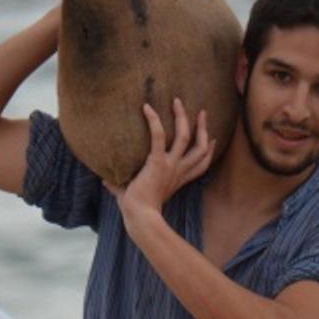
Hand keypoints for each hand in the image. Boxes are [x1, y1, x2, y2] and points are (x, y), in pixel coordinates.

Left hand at [106, 99, 215, 220]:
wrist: (139, 217)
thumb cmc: (136, 209)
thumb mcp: (131, 195)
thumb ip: (120, 187)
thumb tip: (105, 181)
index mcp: (178, 179)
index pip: (201, 165)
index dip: (210, 151)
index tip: (213, 139)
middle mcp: (178, 171)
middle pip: (200, 148)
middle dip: (203, 129)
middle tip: (202, 112)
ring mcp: (170, 165)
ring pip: (185, 137)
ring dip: (183, 118)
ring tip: (176, 101)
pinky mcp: (158, 162)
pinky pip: (159, 136)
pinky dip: (154, 121)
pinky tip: (147, 108)